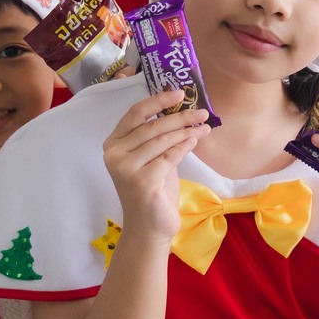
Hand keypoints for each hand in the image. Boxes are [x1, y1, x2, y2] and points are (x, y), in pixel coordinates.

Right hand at [104, 88, 208, 246]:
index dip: (158, 100)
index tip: (180, 92)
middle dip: (181, 116)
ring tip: (204, 127)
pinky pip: (169, 156)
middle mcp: (114, 154)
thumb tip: (181, 107)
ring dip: (187, 131)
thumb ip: (158, 136)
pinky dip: (184, 146)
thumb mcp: (153, 157)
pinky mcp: (142, 181)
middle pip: (152, 126)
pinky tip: (194, 140)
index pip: (135, 113)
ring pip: (162, 139)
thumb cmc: (153, 190)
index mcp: (113, 143)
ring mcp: (126, 168)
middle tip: (203, 112)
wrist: (149, 227)